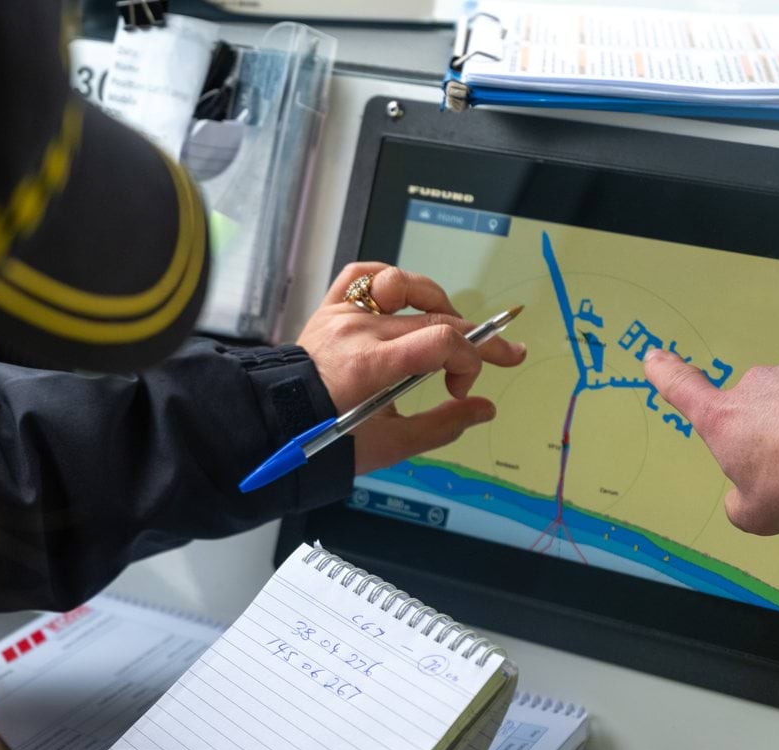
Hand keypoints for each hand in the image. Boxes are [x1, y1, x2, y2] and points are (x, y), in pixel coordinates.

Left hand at [297, 263, 525, 474]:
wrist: (276, 425)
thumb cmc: (326, 440)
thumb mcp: (389, 445)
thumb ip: (443, 425)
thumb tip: (485, 408)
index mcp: (370, 366)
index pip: (441, 340)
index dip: (471, 358)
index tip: (464, 387)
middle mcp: (357, 331)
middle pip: (434, 317)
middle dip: (474, 339)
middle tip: (502, 354)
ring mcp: (343, 314)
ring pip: (405, 286)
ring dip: (436, 303)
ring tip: (447, 328)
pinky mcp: (330, 307)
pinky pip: (363, 275)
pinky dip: (390, 281)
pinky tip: (403, 301)